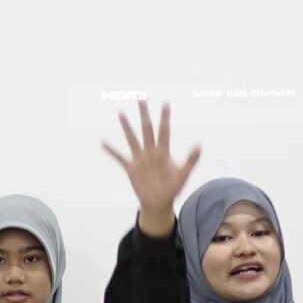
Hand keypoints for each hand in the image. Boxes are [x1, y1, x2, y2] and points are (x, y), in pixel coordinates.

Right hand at [101, 101, 200, 238]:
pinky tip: (103, 142)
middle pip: (147, 129)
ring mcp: (140, 159)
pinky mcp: (131, 168)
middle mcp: (150, 152)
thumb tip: (199, 145)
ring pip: (132, 139)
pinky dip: (111, 150)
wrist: (159, 202)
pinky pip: (119, 157)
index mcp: (163, 152)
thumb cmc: (172, 188)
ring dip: (127, 126)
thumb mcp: (184, 174)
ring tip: (121, 113)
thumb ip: (191, 160)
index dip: (165, 117)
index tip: (165, 102)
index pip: (164, 130)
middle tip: (141, 99)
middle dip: (144, 114)